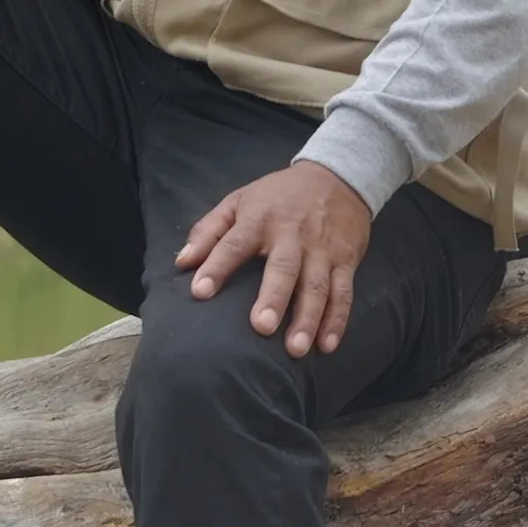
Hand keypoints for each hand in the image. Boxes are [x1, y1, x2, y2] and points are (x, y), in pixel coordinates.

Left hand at [177, 161, 373, 357]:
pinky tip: (328, 345)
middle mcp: (292, 235)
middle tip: (262, 327)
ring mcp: (322, 249)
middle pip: (283, 268)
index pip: (234, 244)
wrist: (336, 177)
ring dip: (309, 318)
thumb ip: (208, 231)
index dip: (216, 266)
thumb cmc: (278, 196)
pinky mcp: (345, 260)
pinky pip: (343, 292)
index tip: (199, 292)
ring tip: (297, 349)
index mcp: (259, 220)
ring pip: (317, 286)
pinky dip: (338, 320)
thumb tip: (181, 262)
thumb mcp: (239, 201)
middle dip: (273, 298)